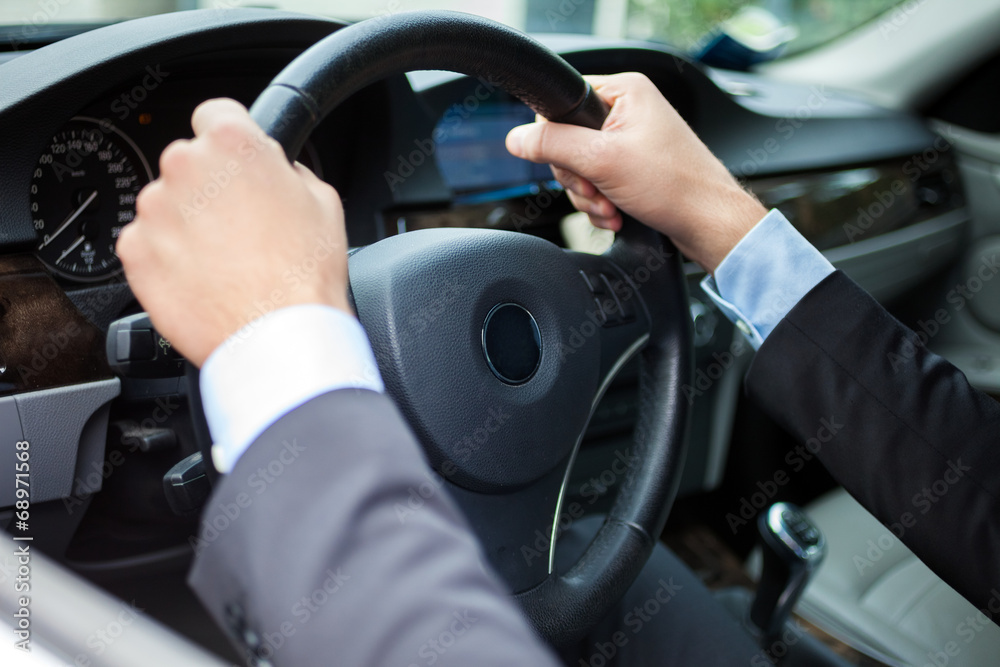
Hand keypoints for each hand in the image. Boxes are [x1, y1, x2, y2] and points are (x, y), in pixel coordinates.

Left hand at [116, 99, 350, 366]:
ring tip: (226, 261)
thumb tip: (278, 172)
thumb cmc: (305, 274)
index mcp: (233, 143)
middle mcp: (185, 166)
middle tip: (242, 225)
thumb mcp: (323, 202)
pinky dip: (169, 259)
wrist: (278, 336)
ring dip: (188, 224)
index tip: (237, 162)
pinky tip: (204, 279)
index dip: (232, 140)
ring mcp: (154, 209)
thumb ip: (289, 171)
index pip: (216, 114)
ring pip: (167, 205)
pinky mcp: (135, 251)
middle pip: (189, 163)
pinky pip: (148, 244)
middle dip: (210, 187)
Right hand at [506, 73, 766, 272]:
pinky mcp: (633, 167)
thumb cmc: (675, 186)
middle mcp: (628, 110)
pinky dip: (601, 204)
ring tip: (611, 207)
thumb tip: (516, 138)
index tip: (574, 164)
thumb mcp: (601, 161)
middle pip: (567, 141)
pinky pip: (597, 183)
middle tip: (598, 190)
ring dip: (589, 196)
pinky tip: (616, 214)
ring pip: (580, 168)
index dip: (557, 140)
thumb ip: (553, 146)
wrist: (707, 223)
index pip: (562, 104)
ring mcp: (630, 140)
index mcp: (624, 90)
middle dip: (578, 178)